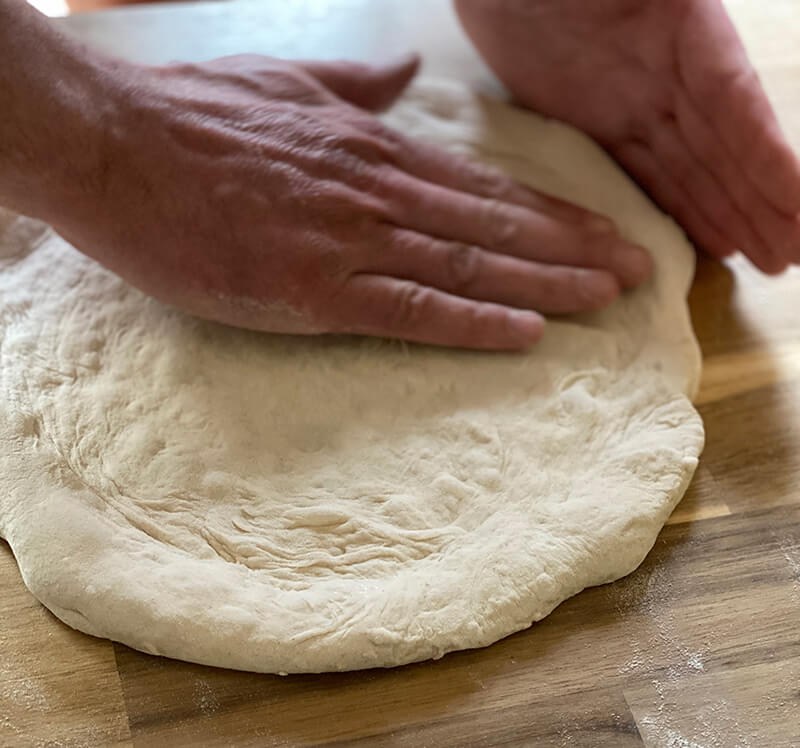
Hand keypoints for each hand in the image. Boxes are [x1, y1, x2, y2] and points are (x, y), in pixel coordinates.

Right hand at [53, 53, 651, 349]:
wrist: (111, 144)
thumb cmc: (189, 117)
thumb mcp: (282, 83)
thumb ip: (354, 86)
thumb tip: (404, 77)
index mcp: (371, 149)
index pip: (483, 188)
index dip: (550, 213)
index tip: (601, 231)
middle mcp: (377, 192)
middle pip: (495, 226)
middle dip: (574, 249)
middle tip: (640, 273)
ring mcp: (348, 240)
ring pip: (470, 265)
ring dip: (547, 284)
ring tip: (609, 300)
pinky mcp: (313, 288)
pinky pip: (411, 307)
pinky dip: (473, 320)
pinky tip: (526, 332)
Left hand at [456, 0, 799, 273]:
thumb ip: (672, 2)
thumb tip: (697, 12)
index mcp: (687, 29)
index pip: (738, 104)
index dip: (768, 161)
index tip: (799, 211)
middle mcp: (670, 73)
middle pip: (722, 147)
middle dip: (759, 202)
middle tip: (788, 257)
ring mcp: (632, 102)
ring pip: (688, 169)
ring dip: (725, 213)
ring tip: (759, 259)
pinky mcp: (592, 125)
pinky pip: (640, 173)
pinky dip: (671, 206)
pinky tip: (700, 237)